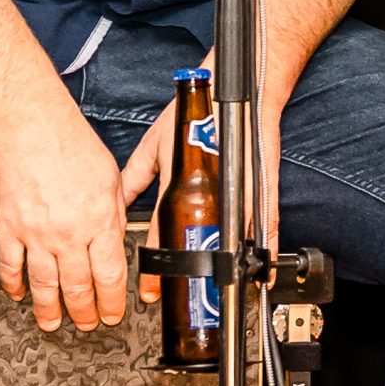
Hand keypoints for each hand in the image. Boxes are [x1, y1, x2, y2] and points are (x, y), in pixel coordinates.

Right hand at [0, 104, 134, 330]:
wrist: (31, 128)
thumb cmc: (72, 145)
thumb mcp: (112, 179)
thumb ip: (114, 215)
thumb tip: (116, 240)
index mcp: (100, 222)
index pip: (110, 276)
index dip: (113, 301)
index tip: (113, 315)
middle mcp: (68, 234)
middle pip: (78, 287)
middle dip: (84, 312)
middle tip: (87, 325)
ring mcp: (36, 234)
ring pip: (44, 285)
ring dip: (49, 310)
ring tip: (53, 324)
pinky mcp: (9, 227)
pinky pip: (10, 265)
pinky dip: (13, 284)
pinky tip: (18, 295)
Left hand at [121, 71, 286, 308]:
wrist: (234, 92)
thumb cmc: (197, 112)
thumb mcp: (155, 145)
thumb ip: (134, 176)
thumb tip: (116, 198)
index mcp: (183, 183)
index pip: (165, 233)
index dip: (156, 263)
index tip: (149, 288)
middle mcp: (214, 192)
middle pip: (199, 244)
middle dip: (187, 272)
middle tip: (177, 292)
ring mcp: (241, 192)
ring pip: (233, 241)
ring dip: (223, 267)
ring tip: (214, 291)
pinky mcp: (264, 189)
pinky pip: (268, 227)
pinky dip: (264, 251)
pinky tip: (262, 273)